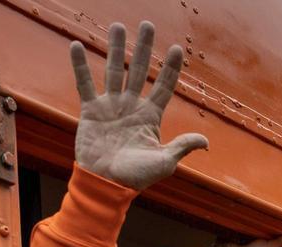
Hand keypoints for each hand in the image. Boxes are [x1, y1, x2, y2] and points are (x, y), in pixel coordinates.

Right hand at [71, 22, 207, 189]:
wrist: (106, 184)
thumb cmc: (135, 177)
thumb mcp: (164, 162)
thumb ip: (182, 147)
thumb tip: (205, 142)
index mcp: (150, 117)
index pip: (163, 87)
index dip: (170, 69)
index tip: (177, 49)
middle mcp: (131, 106)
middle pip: (139, 70)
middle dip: (144, 48)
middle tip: (147, 25)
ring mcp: (110, 107)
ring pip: (114, 71)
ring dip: (116, 49)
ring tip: (118, 26)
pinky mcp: (91, 111)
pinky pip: (84, 84)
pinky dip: (80, 65)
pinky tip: (76, 45)